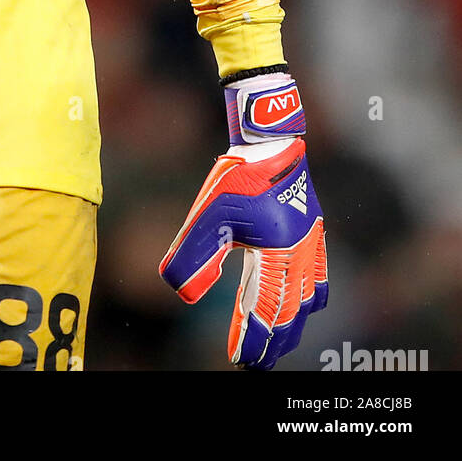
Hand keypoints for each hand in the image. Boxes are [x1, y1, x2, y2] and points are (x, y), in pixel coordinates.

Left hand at [159, 72, 328, 369]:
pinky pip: (318, 279)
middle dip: (272, 341)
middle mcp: (301, 255)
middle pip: (290, 313)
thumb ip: (193, 256)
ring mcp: (311, 245)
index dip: (253, 338)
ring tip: (272, 340)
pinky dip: (307, 301)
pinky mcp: (314, 234)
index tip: (240, 359)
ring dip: (290, 324)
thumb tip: (184, 295)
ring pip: (307, 300)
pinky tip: (297, 305)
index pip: (265, 310)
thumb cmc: (237, 177)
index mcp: (278, 254)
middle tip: (255, 362)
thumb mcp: (207, 215)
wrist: (270, 141)